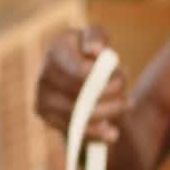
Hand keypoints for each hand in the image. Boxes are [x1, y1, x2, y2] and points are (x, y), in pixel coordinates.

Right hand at [35, 26, 127, 141]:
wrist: (71, 71)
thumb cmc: (86, 51)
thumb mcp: (94, 36)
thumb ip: (97, 38)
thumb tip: (96, 50)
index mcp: (56, 51)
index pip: (81, 71)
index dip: (103, 77)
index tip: (120, 75)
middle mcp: (44, 75)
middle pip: (82, 94)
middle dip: (110, 93)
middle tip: (126, 90)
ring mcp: (43, 98)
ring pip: (79, 114)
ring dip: (108, 112)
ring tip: (126, 105)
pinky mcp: (46, 117)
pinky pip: (73, 130)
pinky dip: (96, 133)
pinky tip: (113, 132)